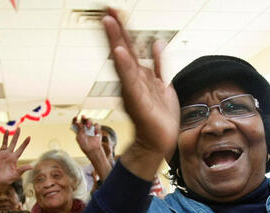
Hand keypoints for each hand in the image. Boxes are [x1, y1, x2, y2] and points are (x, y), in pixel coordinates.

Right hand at [0, 128, 31, 186]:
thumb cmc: (7, 180)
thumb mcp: (16, 174)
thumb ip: (23, 169)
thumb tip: (32, 167)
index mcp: (15, 158)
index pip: (21, 149)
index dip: (25, 143)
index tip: (29, 137)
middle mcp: (9, 155)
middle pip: (13, 143)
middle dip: (16, 136)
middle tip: (19, 128)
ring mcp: (2, 154)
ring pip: (4, 143)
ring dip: (5, 137)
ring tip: (6, 130)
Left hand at [73, 116, 103, 156]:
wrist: (92, 149)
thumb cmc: (85, 144)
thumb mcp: (80, 136)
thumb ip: (79, 129)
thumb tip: (78, 122)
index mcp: (79, 129)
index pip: (76, 122)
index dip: (75, 119)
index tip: (76, 117)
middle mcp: (84, 128)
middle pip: (84, 120)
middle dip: (83, 118)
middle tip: (83, 117)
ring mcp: (91, 128)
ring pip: (90, 120)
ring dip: (89, 121)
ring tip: (88, 127)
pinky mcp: (97, 130)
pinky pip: (97, 125)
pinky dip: (96, 128)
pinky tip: (95, 133)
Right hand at [103, 8, 178, 177]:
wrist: (159, 142)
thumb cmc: (159, 117)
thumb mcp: (163, 84)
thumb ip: (159, 64)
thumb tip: (157, 43)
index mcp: (138, 74)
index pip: (129, 47)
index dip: (123, 28)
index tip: (113, 11)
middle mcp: (132, 79)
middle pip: (123, 49)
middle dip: (115, 29)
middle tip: (106, 10)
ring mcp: (133, 89)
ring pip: (123, 61)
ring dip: (116, 40)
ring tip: (108, 23)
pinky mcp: (138, 101)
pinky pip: (131, 81)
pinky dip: (124, 66)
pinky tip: (118, 52)